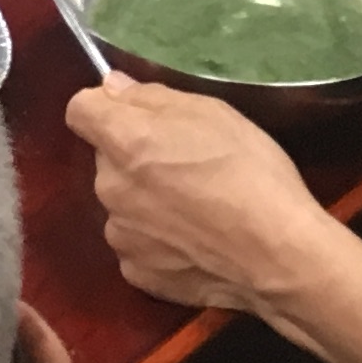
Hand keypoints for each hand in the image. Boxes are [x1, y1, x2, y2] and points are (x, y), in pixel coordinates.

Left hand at [65, 79, 336, 316]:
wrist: (281, 258)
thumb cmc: (251, 173)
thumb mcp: (213, 113)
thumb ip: (152, 97)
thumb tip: (113, 87)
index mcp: (124, 142)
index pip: (81, 109)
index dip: (105, 106)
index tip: (136, 114)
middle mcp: (110, 188)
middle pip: (107, 159)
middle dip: (135, 156)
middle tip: (185, 165)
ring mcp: (122, 236)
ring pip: (122, 204)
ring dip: (145, 201)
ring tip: (196, 211)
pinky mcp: (139, 275)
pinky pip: (137, 245)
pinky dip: (157, 242)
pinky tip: (195, 244)